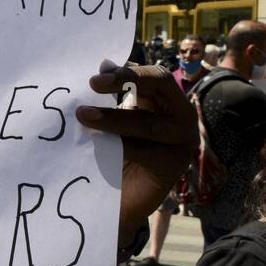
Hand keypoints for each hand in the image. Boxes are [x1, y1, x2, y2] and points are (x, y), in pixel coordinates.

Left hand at [75, 62, 197, 245]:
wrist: (115, 203)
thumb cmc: (113, 156)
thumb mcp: (112, 121)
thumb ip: (112, 96)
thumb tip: (103, 62)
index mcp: (166, 102)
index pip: (153, 76)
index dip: (126, 71)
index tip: (97, 73)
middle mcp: (180, 117)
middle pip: (160, 86)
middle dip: (125, 80)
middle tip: (93, 83)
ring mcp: (182, 141)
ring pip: (147, 123)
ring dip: (113, 119)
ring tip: (83, 116)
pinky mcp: (174, 166)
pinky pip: (144, 151)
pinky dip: (119, 148)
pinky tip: (97, 148)